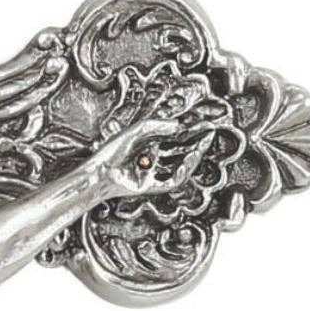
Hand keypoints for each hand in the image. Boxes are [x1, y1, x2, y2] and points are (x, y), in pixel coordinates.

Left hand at [89, 107, 218, 204]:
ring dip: (192, 157)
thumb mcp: (135, 132)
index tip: (202, 125)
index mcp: (149, 144)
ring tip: (201, 146)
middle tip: (209, 134)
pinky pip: (172, 180)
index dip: (190, 132)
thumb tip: (179, 126)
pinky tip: (188, 161)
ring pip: (179, 166)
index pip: (174, 137)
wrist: (100, 172)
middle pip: (180, 151)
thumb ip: (157, 126)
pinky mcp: (152, 186)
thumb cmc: (111, 152)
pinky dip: (182, 171)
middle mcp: (153, 158)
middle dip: (196, 143)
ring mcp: (153, 172)